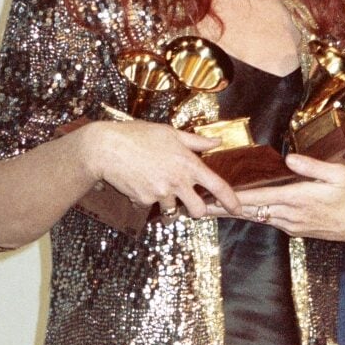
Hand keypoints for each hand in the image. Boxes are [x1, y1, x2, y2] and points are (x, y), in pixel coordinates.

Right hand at [90, 119, 241, 219]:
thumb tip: (217, 142)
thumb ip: (195, 141)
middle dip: (196, 210)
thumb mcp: (169, 133)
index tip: (238, 208)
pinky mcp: (144, 200)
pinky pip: (150, 206)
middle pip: (198, 210)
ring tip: (155, 186)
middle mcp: (177, 181)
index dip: (231, 200)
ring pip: (172, 211)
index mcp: (188, 163)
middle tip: (189, 203)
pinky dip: (145, 198)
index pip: (218, 185)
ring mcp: (160, 193)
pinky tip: (137, 182)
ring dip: (167, 205)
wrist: (106, 147)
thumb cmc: (138, 135)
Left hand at [206, 151, 344, 243]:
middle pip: (250, 211)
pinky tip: (239, 210)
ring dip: (234, 213)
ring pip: (256, 217)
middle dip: (224, 208)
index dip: (234, 196)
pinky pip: (267, 220)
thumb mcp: (339, 174)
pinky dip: (250, 214)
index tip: (215, 194)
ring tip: (210, 208)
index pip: (259, 197)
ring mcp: (291, 224)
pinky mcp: (294, 228)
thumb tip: (289, 159)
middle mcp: (290, 215)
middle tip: (199, 206)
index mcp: (299, 198)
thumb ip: (312, 167)